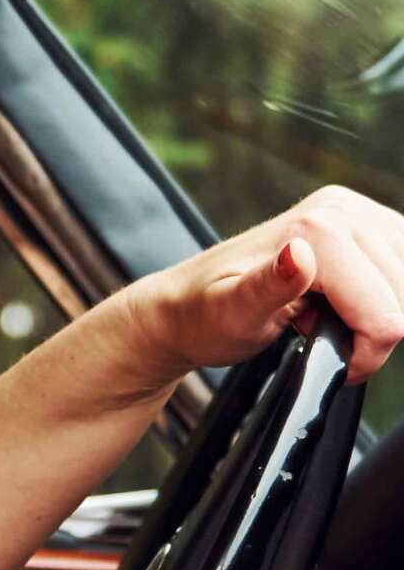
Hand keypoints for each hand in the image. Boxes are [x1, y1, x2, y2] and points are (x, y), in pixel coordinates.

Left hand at [118, 185, 403, 390]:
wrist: (187, 305)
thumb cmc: (205, 315)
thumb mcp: (232, 312)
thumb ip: (269, 286)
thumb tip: (299, 255)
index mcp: (317, 228)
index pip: (388, 315)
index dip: (364, 353)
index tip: (330, 360)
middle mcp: (339, 209)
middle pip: (403, 298)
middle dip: (371, 331)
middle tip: (318, 332)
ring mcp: (355, 211)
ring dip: (377, 312)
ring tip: (326, 314)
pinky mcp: (367, 224)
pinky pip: (403, 270)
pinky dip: (384, 296)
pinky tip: (343, 300)